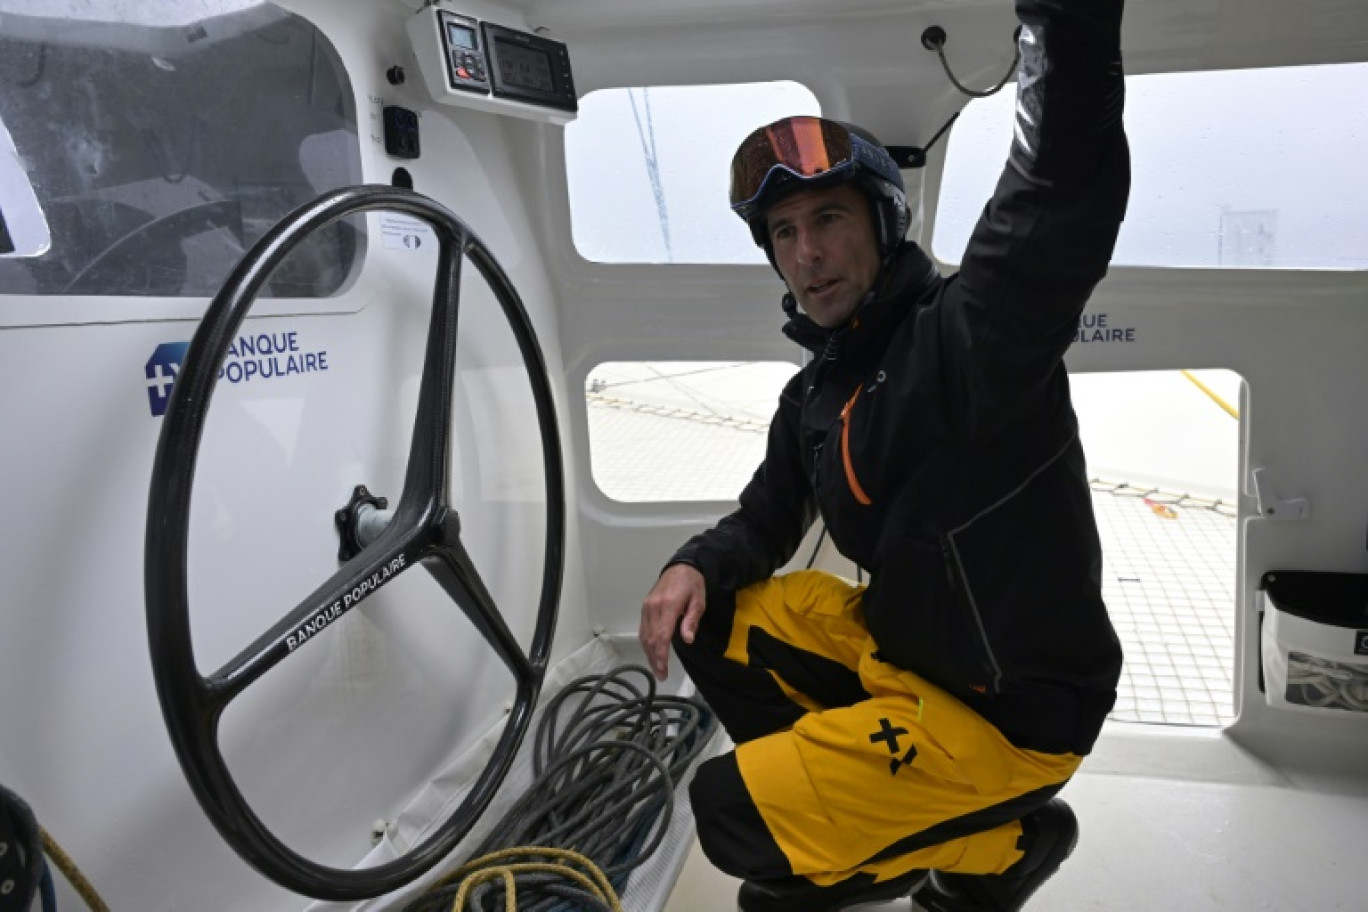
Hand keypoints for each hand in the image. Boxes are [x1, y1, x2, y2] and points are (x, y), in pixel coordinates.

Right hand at [639, 563, 706, 680]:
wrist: (681, 566)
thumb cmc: (692, 584)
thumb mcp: (699, 602)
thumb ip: (692, 621)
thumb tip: (687, 639)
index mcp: (669, 606)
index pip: (662, 635)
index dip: (661, 655)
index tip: (663, 669)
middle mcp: (654, 607)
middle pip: (651, 639)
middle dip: (655, 659)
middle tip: (661, 675)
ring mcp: (647, 607)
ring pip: (644, 635)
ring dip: (649, 653)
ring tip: (656, 668)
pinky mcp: (645, 607)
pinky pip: (643, 628)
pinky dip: (646, 643)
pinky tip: (651, 652)